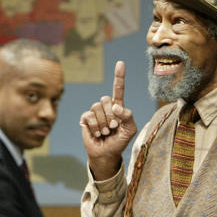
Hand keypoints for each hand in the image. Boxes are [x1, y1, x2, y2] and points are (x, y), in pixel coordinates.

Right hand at [80, 60, 137, 179]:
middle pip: (106, 99)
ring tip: (105, 132)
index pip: (118, 89)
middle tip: (113, 127)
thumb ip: (128, 116)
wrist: (106, 154)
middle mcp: (106, 106)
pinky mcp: (85, 118)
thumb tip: (116, 106)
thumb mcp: (130, 130)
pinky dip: (95, 127)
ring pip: (97, 108)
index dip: (119, 76)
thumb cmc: (119, 141)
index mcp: (118, 106)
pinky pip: (89, 116)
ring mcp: (95, 112)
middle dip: (110, 115)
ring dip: (103, 123)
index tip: (120, 63)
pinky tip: (97, 133)